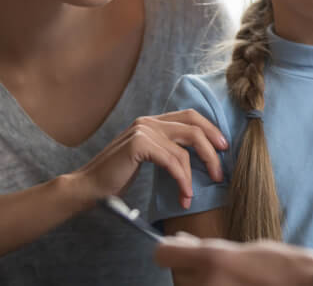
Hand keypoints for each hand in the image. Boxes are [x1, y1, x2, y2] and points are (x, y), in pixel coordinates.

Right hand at [74, 110, 227, 210]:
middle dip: (211, 149)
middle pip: (193, 127)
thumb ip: (167, 149)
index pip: (190, 116)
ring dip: (195, 174)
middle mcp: (148, 121)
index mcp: (152, 121)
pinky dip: (182, 180)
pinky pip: (172, 161)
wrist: (88, 188)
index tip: (223, 147)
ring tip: (193, 194)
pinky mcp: (138, 145)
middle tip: (220, 171)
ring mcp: (143, 130)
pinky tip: (183, 195)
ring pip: (185, 147)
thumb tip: (197, 155)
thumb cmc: (117, 177)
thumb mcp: (148, 158)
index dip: (211, 129)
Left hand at [155, 234, 312, 285]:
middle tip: (216, 269)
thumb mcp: (243, 250)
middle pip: (178, 276)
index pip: (164, 254)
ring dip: (204, 284)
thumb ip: (209, 251)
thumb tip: (181, 245)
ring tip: (231, 281)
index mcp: (214, 259)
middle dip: (191, 271)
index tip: (177, 250)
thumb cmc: (282, 268)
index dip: (170, 250)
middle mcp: (208, 283)